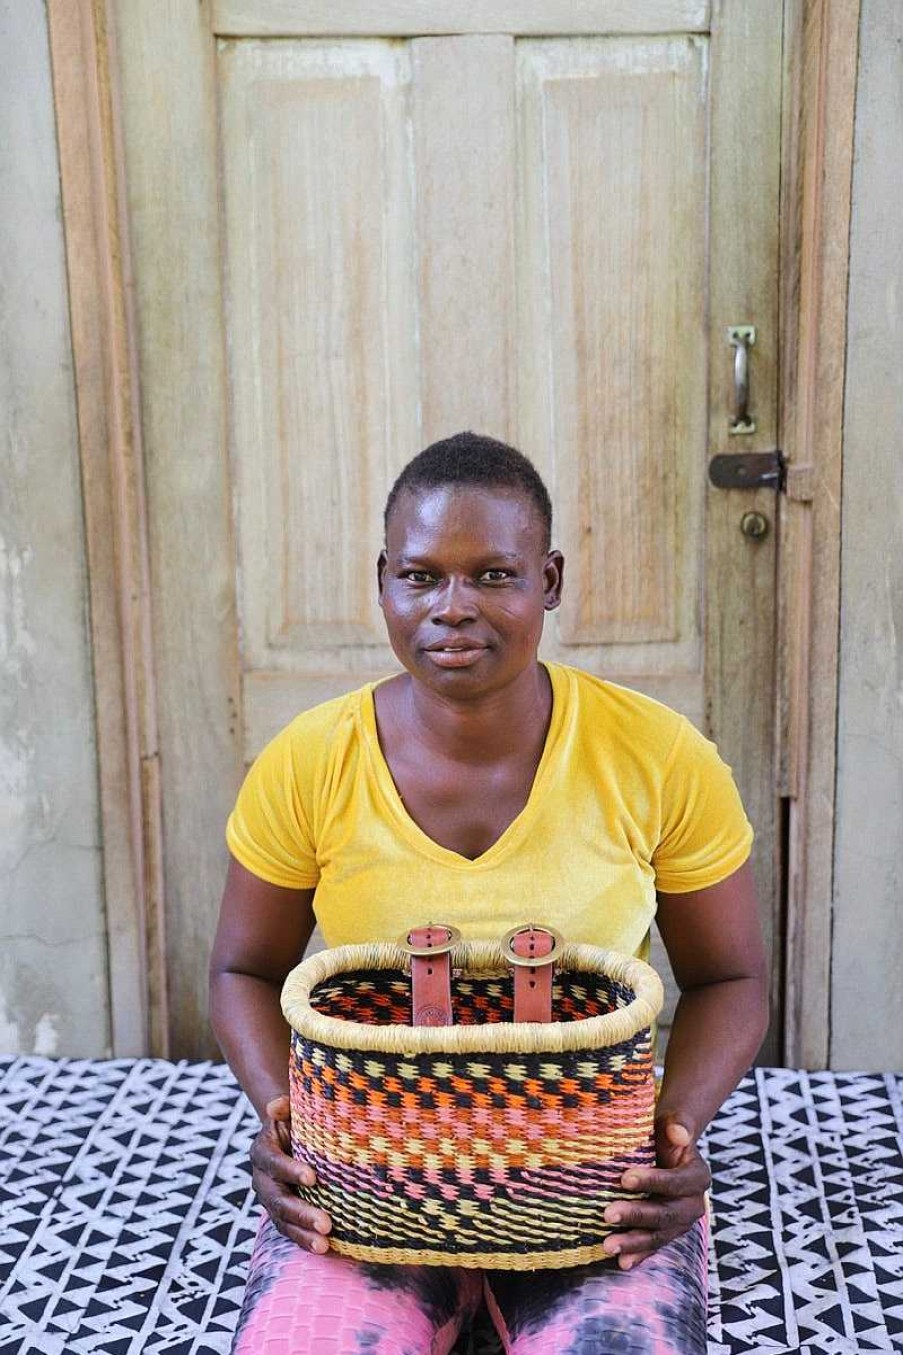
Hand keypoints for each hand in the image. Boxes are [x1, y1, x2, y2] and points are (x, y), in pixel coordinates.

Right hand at [250, 1095, 332, 1252]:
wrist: (287, 1136)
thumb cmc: (295, 1121)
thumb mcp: (289, 1111)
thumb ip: (283, 1107)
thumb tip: (276, 1106)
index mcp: (262, 1151)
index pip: (273, 1162)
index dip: (289, 1170)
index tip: (313, 1178)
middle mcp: (261, 1179)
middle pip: (277, 1199)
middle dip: (301, 1212)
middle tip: (326, 1223)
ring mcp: (270, 1199)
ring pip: (282, 1220)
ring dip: (303, 1234)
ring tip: (325, 1245)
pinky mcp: (281, 1214)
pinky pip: (290, 1230)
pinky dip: (305, 1240)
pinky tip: (325, 1249)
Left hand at [601, 1112, 709, 1269]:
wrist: (666, 1150)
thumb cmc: (664, 1134)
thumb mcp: (671, 1124)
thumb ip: (678, 1124)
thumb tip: (680, 1133)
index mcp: (698, 1176)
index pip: (675, 1182)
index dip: (652, 1181)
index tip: (624, 1178)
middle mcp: (694, 1204)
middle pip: (666, 1214)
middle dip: (636, 1215)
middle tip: (607, 1214)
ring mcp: (681, 1223)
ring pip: (659, 1236)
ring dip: (633, 1243)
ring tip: (608, 1245)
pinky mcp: (667, 1233)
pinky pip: (653, 1247)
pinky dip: (638, 1256)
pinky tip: (621, 1263)